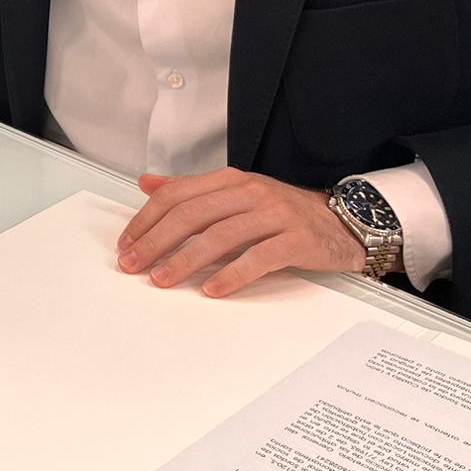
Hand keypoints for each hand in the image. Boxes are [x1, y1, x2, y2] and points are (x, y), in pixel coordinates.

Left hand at [116, 168, 366, 295]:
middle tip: (133, 264)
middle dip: (156, 241)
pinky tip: (212, 290)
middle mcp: (249, 192)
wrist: (343, 222)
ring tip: (162, 279)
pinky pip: (259, 258)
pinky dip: (233, 275)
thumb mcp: (235, 194)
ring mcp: (274, 214)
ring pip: (220, 236)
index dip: (147, 220)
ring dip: (186, 260)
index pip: (177, 195)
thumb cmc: (283, 213)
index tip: (126, 244)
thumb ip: (191, 190)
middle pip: (192, 214)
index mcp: (230, 181)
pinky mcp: (296, 240)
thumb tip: (147, 184)